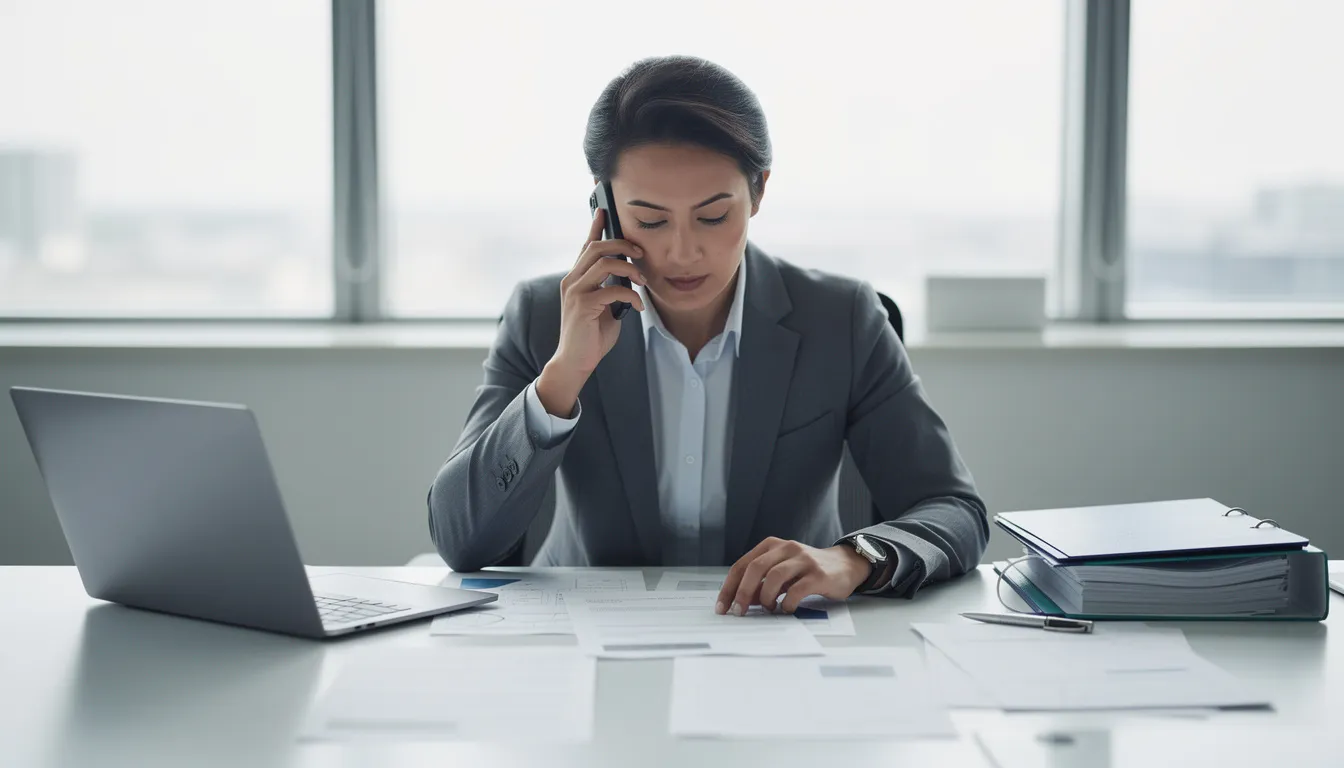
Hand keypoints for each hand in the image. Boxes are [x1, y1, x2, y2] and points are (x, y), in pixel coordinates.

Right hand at [536, 208, 646, 416]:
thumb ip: (611, 290)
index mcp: (576, 278)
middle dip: (622, 244)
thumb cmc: (591, 336)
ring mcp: (575, 292)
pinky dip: (631, 295)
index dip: (596, 227)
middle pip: (597, 247)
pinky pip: (612, 289)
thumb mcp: (604, 307)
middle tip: (640, 253)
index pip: (586, 246)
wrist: (576, 362)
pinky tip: (638, 307)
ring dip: (629, 269)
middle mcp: (572, 280)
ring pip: (603, 262)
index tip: (605, 210)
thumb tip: (629, 277)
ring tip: (642, 281)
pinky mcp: (582, 305)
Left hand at [715, 537, 870, 615]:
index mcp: (772, 546)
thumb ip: (761, 583)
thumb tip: (742, 602)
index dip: (729, 587)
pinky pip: (796, 589)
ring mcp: (803, 560)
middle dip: (742, 593)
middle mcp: (786, 548)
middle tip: (738, 612)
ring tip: (768, 608)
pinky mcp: (818, 574)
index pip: (742, 565)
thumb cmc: (807, 571)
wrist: (844, 565)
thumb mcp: (781, 572)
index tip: (722, 607)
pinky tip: (786, 608)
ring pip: (774, 576)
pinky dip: (786, 603)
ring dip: (765, 597)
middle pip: (755, 568)